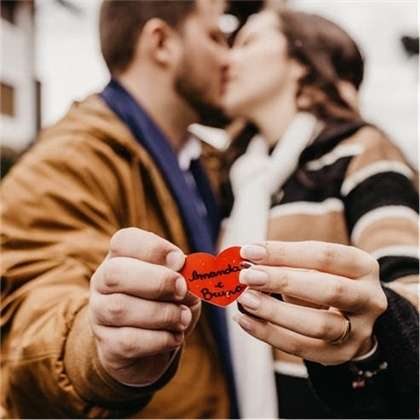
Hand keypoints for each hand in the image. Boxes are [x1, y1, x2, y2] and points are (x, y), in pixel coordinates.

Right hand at [89, 228, 200, 385]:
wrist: (151, 348)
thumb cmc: (167, 304)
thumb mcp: (180, 284)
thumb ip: (184, 276)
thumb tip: (186, 276)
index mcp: (121, 258)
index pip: (124, 241)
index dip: (153, 248)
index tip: (179, 260)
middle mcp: (103, 283)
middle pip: (115, 274)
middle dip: (156, 281)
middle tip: (182, 289)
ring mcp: (100, 315)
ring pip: (121, 309)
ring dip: (162, 314)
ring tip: (183, 318)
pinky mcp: (106, 346)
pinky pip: (128, 342)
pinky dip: (159, 339)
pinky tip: (175, 337)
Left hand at [235, 241, 387, 364]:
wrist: (353, 317)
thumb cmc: (324, 281)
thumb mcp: (313, 266)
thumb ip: (285, 262)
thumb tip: (248, 259)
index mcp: (363, 266)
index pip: (324, 256)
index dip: (285, 252)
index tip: (250, 250)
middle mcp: (369, 299)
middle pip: (329, 289)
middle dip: (283, 281)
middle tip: (247, 276)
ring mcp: (359, 331)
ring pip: (318, 325)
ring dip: (275, 311)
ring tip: (245, 299)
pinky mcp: (340, 355)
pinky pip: (301, 348)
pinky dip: (269, 334)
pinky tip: (245, 320)